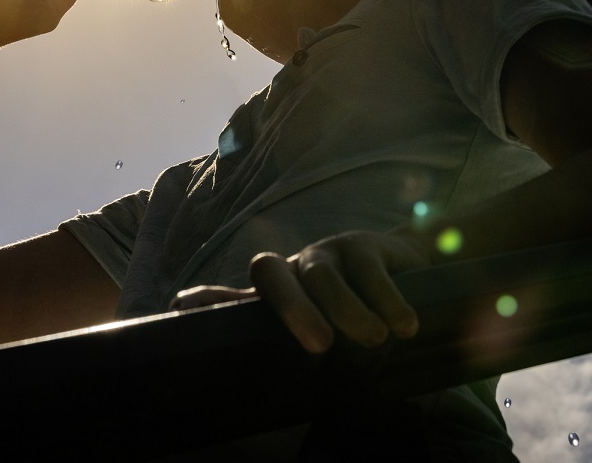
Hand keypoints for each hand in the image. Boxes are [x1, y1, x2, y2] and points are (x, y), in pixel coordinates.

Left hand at [172, 230, 429, 353]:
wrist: (407, 272)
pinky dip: (388, 300)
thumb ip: (276, 333)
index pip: (234, 296)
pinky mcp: (363, 244)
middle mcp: (295, 268)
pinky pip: (370, 272)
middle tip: (321, 346)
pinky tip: (405, 325)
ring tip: (376, 339)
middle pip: (272, 274)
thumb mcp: (319, 324)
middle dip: (292, 309)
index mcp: (277, 293)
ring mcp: (327, 252)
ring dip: (349, 309)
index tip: (183, 308)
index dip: (209, 299)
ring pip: (322, 276)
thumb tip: (209, 330)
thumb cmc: (353, 306)